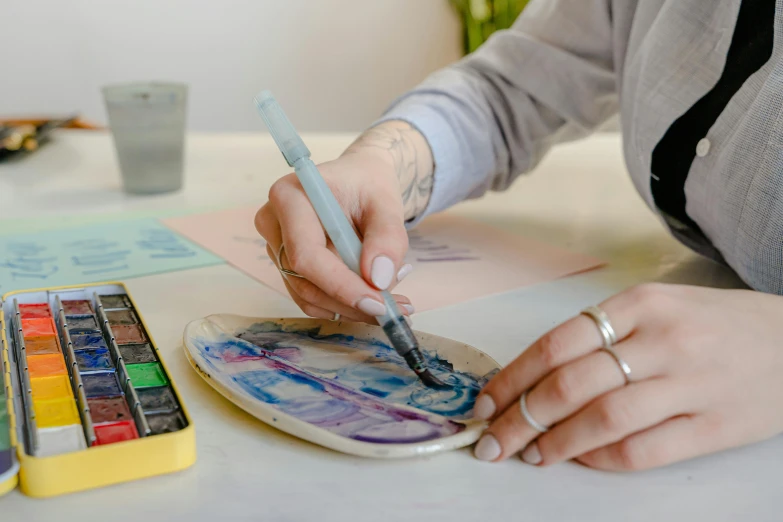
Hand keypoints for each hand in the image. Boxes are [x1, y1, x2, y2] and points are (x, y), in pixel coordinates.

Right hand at [254, 121, 433, 322]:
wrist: (359, 181)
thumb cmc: (368, 185)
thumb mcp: (386, 202)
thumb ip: (387, 237)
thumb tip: (378, 279)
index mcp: (288, 197)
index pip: (305, 255)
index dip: (341, 285)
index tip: (378, 303)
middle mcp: (273, 224)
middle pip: (305, 281)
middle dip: (351, 302)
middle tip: (395, 310)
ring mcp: (276, 248)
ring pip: (309, 296)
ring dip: (351, 308)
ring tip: (394, 303)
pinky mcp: (287, 266)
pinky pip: (312, 298)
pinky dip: (344, 305)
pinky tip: (374, 296)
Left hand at [472, 283, 782, 470]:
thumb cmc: (712, 324)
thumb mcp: (658, 307)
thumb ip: (603, 335)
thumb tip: (535, 378)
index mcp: (640, 303)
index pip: (556, 344)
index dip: (512, 379)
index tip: (485, 403)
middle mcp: (662, 340)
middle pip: (571, 384)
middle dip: (520, 417)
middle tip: (492, 440)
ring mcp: (691, 383)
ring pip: (603, 419)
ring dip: (555, 443)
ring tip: (529, 455)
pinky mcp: (716, 425)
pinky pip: (646, 449)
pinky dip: (603, 459)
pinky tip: (582, 460)